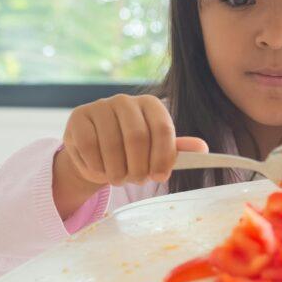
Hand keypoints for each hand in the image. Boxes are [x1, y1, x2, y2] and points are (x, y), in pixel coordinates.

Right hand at [53, 95, 207, 217]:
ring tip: (118, 178)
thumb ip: (176, 150)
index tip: (160, 176)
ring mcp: (100, 106)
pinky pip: (90, 148)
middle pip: (136, 138)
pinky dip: (97, 166)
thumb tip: (203, 148)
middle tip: (136, 180)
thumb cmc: (130, 153)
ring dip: (117, 171)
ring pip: (111, 146)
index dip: (163, 156)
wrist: (95, 153)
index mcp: (150, 104)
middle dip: (138, 167)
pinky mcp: (78, 117)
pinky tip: (100, 169)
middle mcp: (125, 101)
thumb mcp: (155, 151)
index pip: (162, 128)